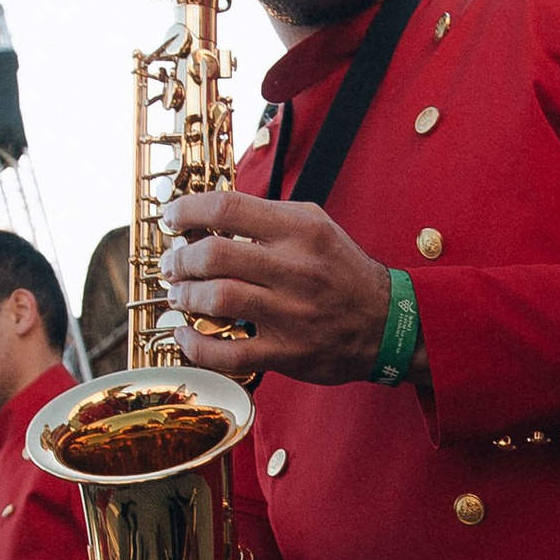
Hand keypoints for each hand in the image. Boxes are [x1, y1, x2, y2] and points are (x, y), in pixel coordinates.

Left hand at [161, 189, 418, 385]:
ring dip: (185, 295)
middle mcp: (295, 269)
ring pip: (217, 298)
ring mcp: (290, 313)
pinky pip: (227, 352)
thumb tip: (209, 214)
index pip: (228, 207)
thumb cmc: (342, 272)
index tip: (172, 218)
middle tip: (172, 264)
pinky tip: (185, 333)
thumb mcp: (315, 226)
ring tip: (179, 294)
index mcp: (301, 230)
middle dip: (180, 259)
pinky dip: (195, 344)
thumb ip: (267, 217)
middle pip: (214, 254)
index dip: (188, 210)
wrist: (388, 324)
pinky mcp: (286, 352)